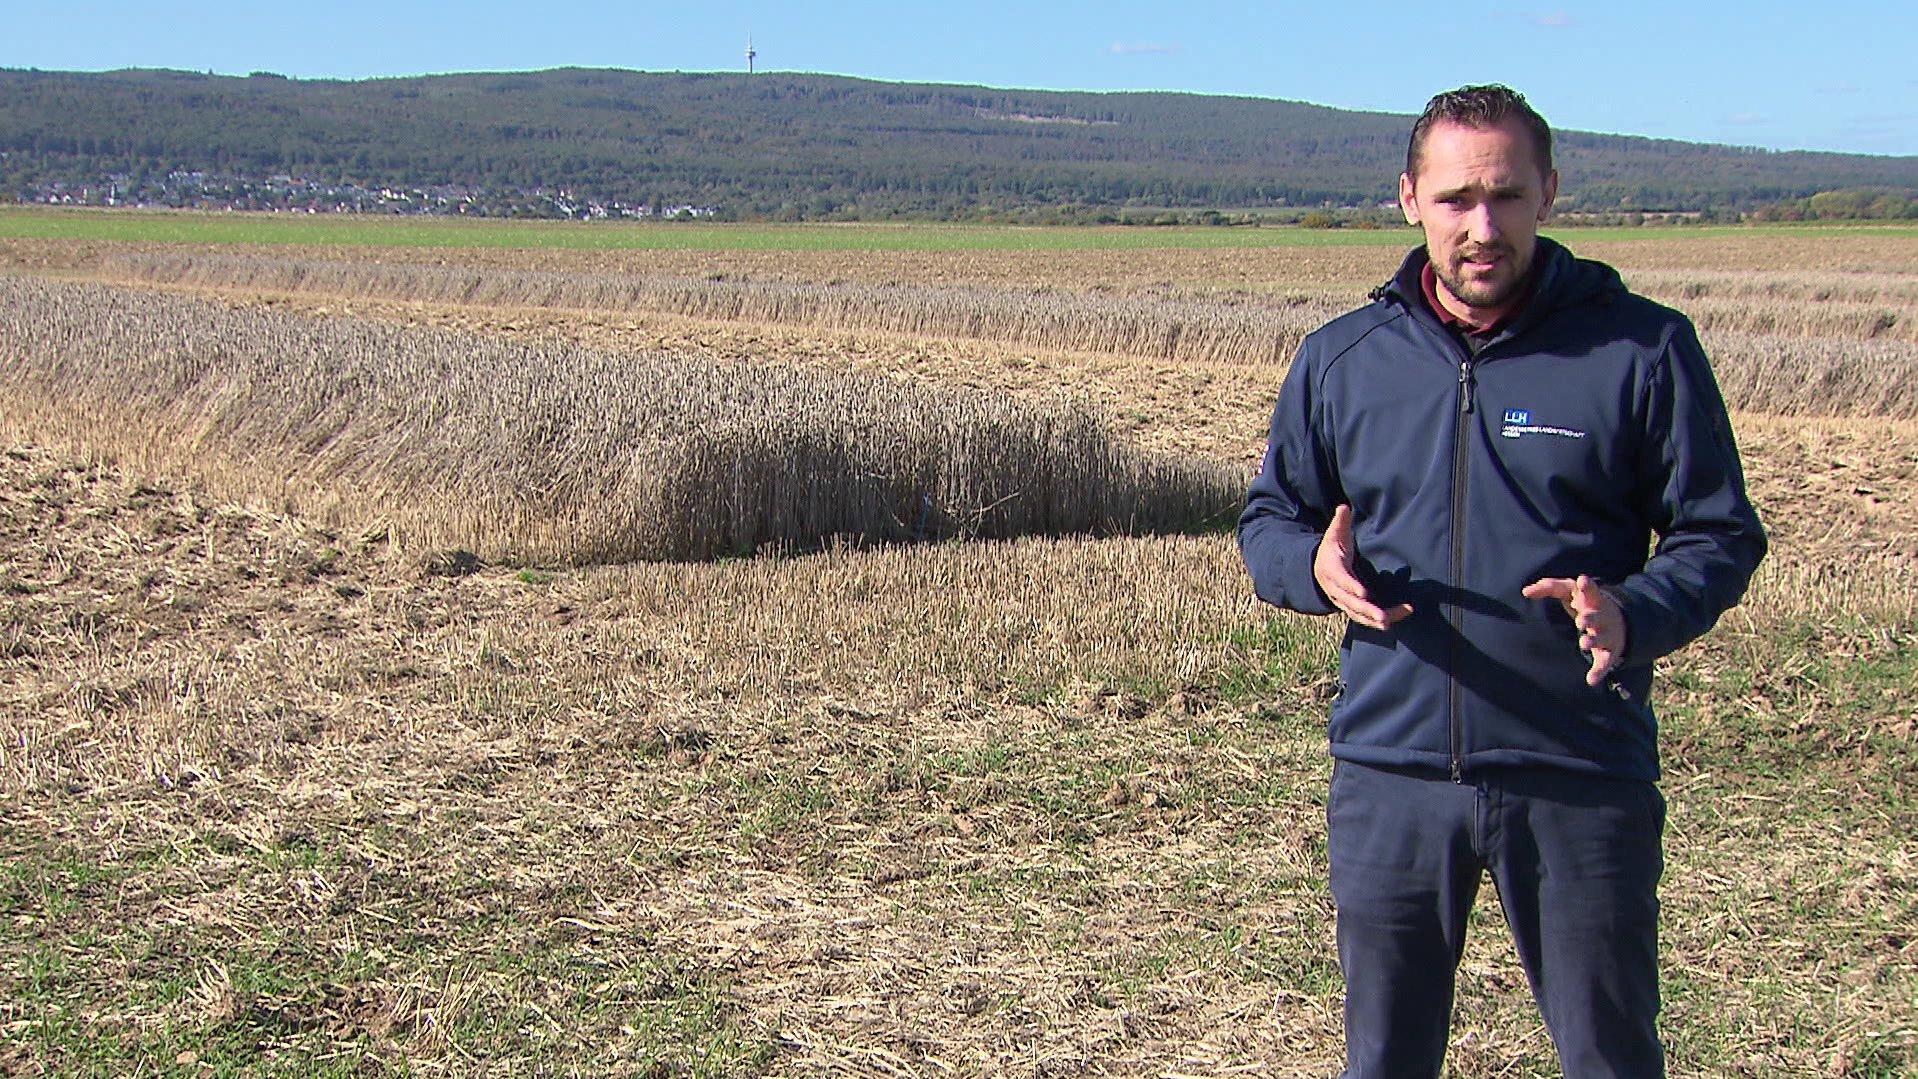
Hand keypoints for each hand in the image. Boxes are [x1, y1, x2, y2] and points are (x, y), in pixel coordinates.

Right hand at [1314, 505, 1412, 630]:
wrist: (1317, 570)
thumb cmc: (1330, 551)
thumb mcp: (1333, 534)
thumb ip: (1339, 522)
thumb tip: (1343, 507)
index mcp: (1332, 571)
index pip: (1342, 580)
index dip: (1352, 587)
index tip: (1364, 593)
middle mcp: (1336, 590)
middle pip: (1350, 603)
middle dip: (1367, 610)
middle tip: (1382, 616)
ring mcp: (1344, 601)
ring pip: (1358, 613)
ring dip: (1373, 619)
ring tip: (1389, 622)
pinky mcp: (1353, 607)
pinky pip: (1365, 617)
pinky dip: (1379, 619)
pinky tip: (1397, 617)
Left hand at [1521, 574, 1627, 685]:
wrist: (1619, 623)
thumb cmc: (1586, 604)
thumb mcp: (1572, 593)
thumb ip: (1551, 587)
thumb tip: (1525, 591)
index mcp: (1592, 600)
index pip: (1590, 591)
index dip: (1587, 587)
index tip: (1583, 581)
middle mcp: (1601, 616)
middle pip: (1596, 616)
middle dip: (1590, 618)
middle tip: (1581, 621)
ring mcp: (1606, 634)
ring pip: (1601, 638)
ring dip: (1593, 641)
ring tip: (1584, 644)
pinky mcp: (1609, 652)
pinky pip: (1604, 662)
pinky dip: (1598, 671)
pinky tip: (1591, 680)